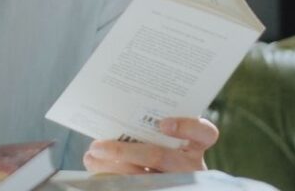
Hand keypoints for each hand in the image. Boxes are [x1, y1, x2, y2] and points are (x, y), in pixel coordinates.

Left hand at [84, 116, 219, 174]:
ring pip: (146, 179)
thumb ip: (145, 123)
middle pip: (160, 157)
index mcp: (193, 143)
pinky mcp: (168, 190)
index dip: (186, 127)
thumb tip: (109, 110)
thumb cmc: (158, 142)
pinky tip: (97, 170)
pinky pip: (139, 187)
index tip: (162, 124)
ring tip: (91, 158)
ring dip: (113, 168)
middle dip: (124, 152)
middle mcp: (191, 165)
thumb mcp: (159, 133)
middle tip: (96, 146)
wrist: (166, 173)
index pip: (204, 132)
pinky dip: (115, 179)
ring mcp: (181, 182)